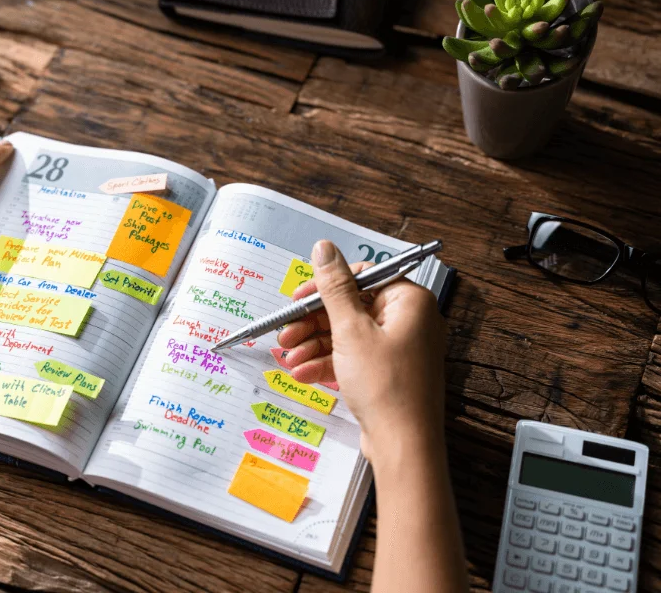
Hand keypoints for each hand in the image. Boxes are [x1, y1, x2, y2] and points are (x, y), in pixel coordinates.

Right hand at [277, 240, 446, 460]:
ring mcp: (397, 349)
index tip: (298, 299)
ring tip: (288, 358)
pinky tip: (302, 374)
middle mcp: (408, 321)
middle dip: (313, 323)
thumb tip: (324, 248)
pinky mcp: (386, 374)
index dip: (326, 287)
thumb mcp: (350, 330)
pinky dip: (327, 364)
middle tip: (285, 333)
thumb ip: (334, 287)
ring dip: (314, 345)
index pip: (362, 277)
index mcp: (409, 301)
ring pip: (347, 336)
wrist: (403, 446)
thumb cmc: (387, 386)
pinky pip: (352, 359)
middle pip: (350, 308)